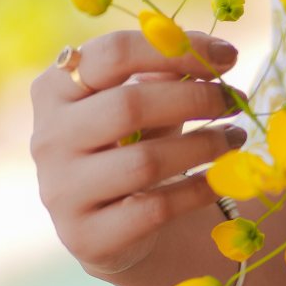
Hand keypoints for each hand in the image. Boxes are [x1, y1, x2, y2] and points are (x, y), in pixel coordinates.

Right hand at [31, 30, 243, 281]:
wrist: (113, 221)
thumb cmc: (133, 140)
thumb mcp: (143, 98)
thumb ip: (168, 71)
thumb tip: (217, 54)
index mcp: (56, 88)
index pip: (114, 53)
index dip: (176, 49)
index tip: (229, 56)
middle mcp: (49, 138)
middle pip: (129, 106)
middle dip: (195, 99)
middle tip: (236, 100)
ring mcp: (62, 190)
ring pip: (145, 161)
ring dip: (204, 146)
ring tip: (236, 138)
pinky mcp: (86, 236)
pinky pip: (155, 208)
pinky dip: (198, 190)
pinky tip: (222, 178)